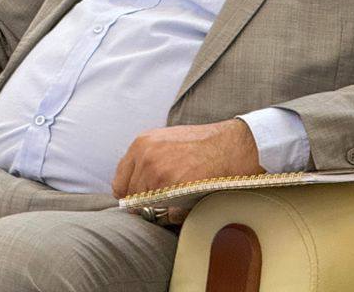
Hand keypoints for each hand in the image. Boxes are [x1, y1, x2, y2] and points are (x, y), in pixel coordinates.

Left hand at [111, 119, 262, 198]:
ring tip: (179, 197)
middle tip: (166, 201)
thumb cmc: (203, 145)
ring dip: (159, 207)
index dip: (132, 194)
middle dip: (145, 202)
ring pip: (145, 205)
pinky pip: (162, 211)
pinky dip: (171, 213)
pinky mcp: (172, 186)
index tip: (143, 200)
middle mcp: (144, 156)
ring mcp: (157, 172)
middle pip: (131, 196)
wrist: (233, 145)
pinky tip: (186, 200)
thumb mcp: (166, 141)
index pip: (120, 182)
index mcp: (141, 144)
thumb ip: (146, 160)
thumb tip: (132, 191)